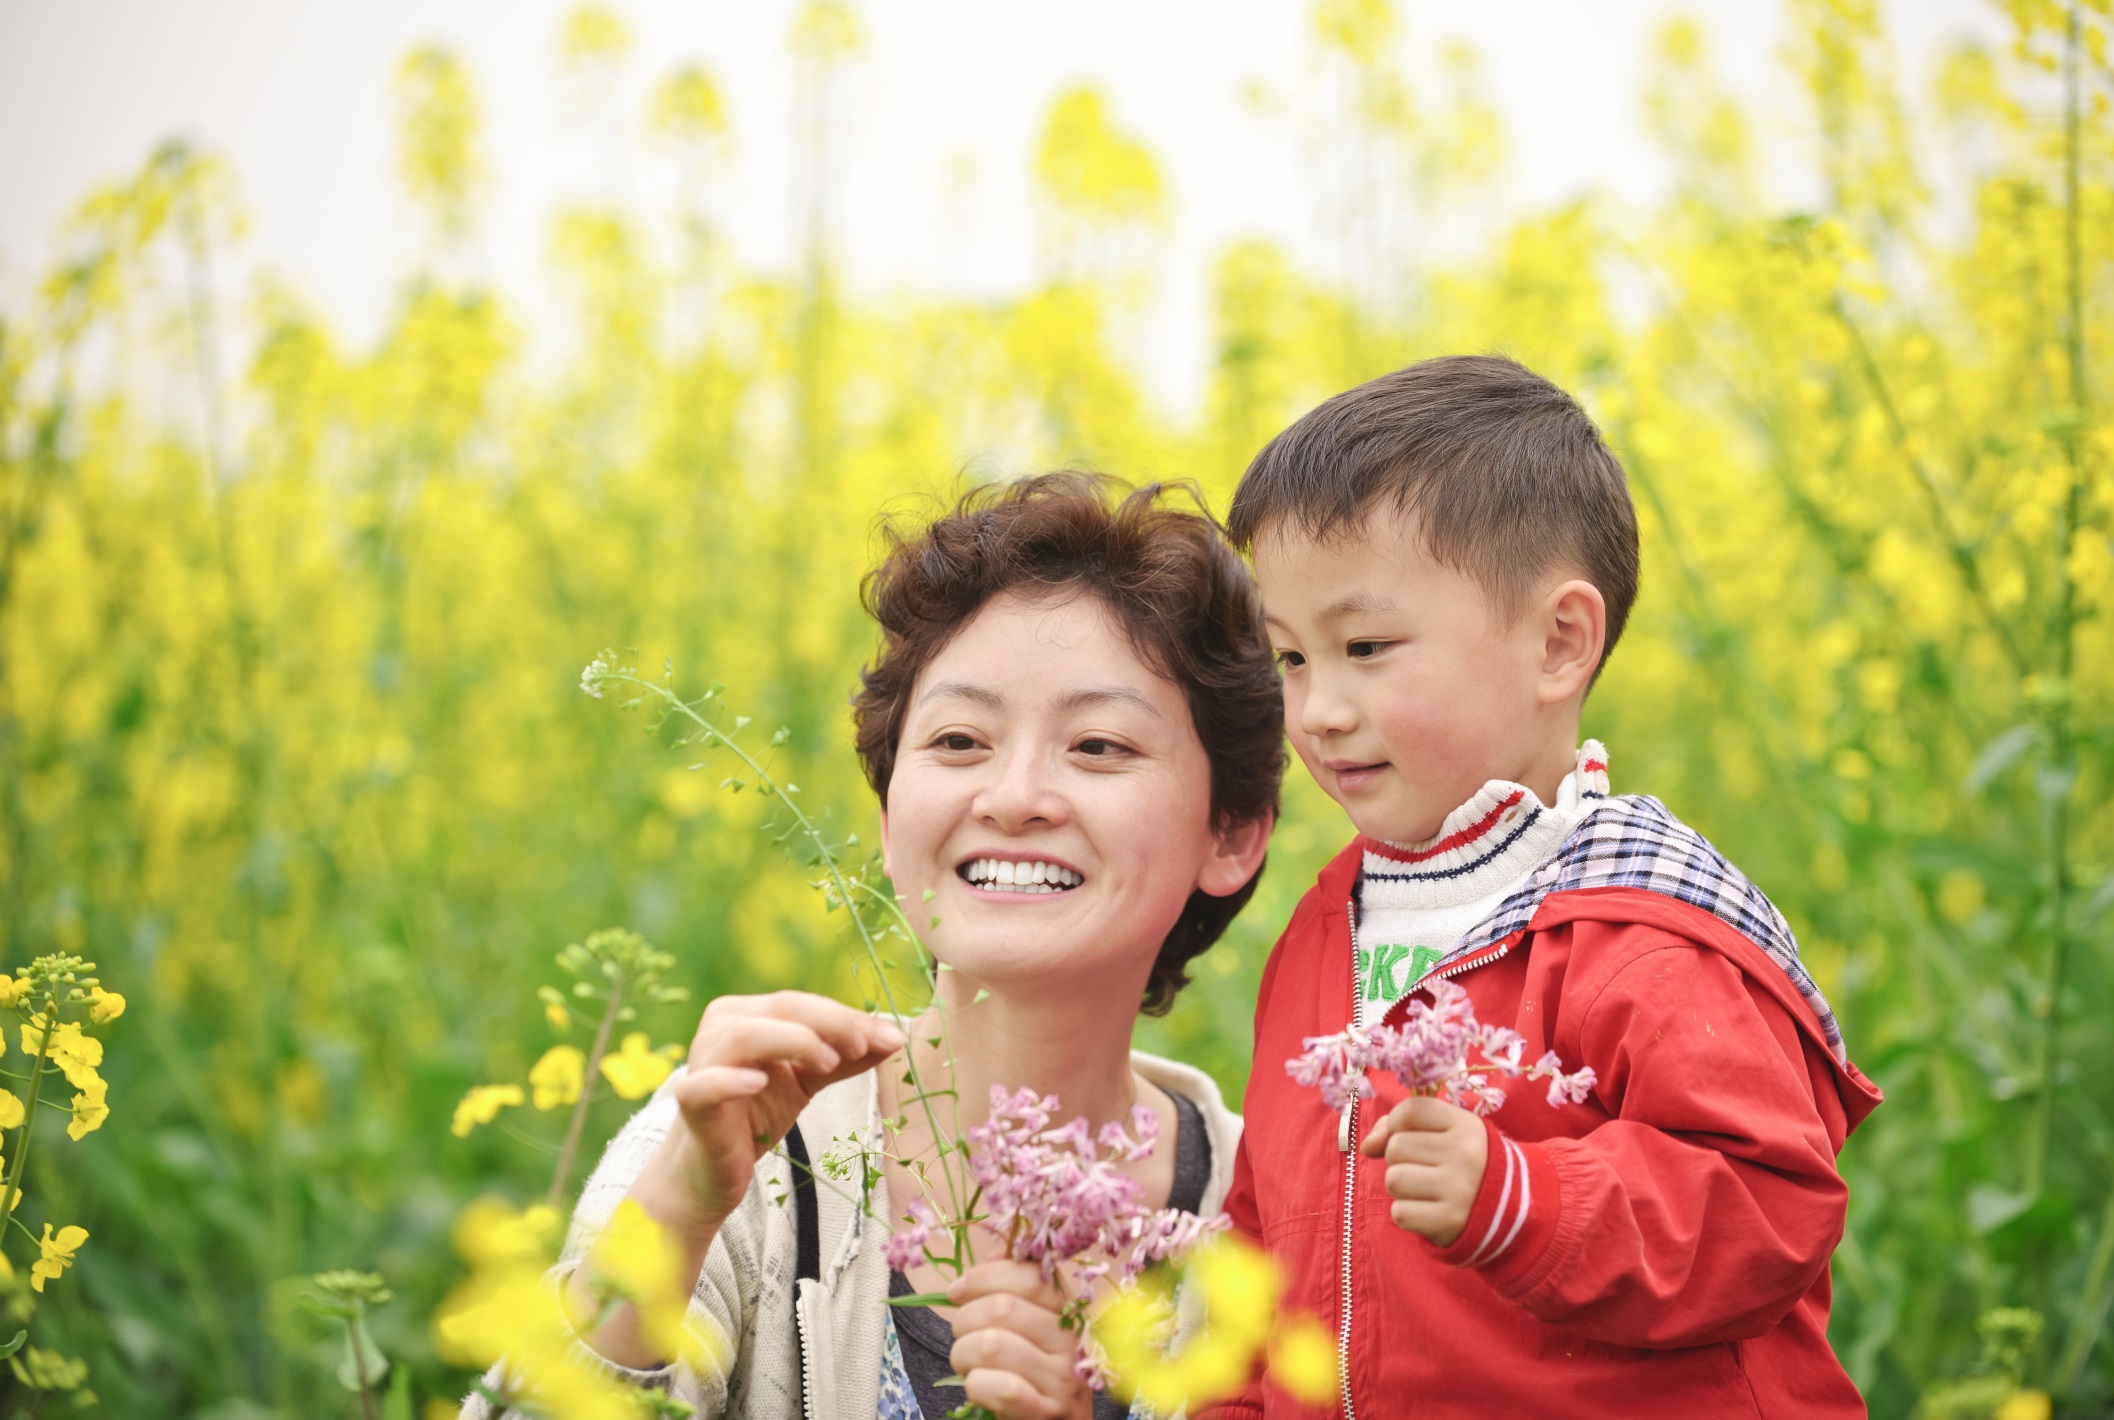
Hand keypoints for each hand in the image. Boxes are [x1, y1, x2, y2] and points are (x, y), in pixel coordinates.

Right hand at [639, 991, 904, 1232]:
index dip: (847, 1016)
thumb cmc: (756, 1115)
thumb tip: (895, 1038)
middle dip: (830, 1023)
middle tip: (862, 1046)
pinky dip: (731, 1079)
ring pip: (747, 1034)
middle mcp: (721, 1027)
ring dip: (794, 1041)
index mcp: (747, 1013)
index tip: (891, 1037)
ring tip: (828, 1062)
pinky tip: (759, 1081)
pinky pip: (705, 1085)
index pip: (802, 1003)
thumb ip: (845, 1059)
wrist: (710, 1172)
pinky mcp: (691, 1103)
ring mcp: (702, 1063)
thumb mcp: (807, 1081)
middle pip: (781, 1008)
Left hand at [946, 1260, 1093, 1419]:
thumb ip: (1016, 1290)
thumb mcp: (1033, 1329)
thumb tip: (997, 1253)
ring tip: (967, 1362)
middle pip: (1002, 1308)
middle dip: (964, 1318)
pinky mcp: (1047, 1413)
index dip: (981, 1277)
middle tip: (960, 1333)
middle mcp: (1072, 1342)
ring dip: (963, 1353)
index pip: (1026, 1274)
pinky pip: (1000, 1387)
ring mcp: (1063, 1380)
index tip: (957, 1291)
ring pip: (992, 1344)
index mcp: (1067, 1312)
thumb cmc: (1035, 1376)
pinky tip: (978, 1386)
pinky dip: (976, 1384)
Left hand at [1360, 1095, 1487, 1245]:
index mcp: (1466, 1126)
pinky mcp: (1450, 1221)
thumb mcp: (1444, 1133)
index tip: (1410, 1136)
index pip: (1410, 1111)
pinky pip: (1400, 1213)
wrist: (1505, 1212)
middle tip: (1426, 1169)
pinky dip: (1407, 1214)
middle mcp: (1466, 1154)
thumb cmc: (1462, 1164)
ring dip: (1402, 1187)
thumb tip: (1367, 1146)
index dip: (1397, 1124)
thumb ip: (1400, 1126)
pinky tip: (1428, 1210)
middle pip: (1396, 1147)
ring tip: (1426, 1190)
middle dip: (1401, 1159)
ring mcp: (1460, 1189)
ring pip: (1394, 1179)